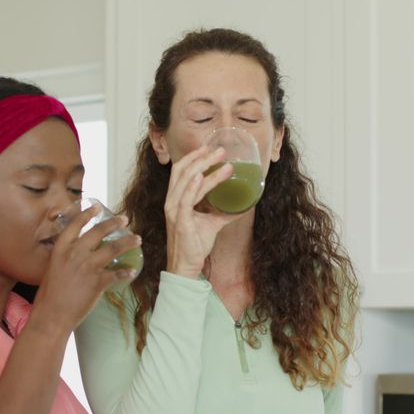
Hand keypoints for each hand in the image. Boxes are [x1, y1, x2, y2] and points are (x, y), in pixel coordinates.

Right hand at [28, 205, 140, 334]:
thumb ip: (65, 258)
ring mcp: (87, 267)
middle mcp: (74, 254)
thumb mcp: (53, 269)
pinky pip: (116, 274)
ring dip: (128, 242)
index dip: (87, 214)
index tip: (97, 206)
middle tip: (124, 219)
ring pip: (113, 248)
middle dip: (114, 223)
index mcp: (61, 249)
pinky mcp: (97, 282)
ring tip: (137, 239)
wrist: (51, 315)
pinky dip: (125, 273)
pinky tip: (132, 272)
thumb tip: (76, 254)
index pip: (75, 225)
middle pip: (98, 232)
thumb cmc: (49, 295)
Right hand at [164, 145, 246, 277]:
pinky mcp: (180, 221)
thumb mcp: (212, 224)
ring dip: (205, 168)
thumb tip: (241, 206)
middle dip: (202, 157)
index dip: (194, 157)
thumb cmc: (194, 245)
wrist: (186, 266)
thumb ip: (223, 213)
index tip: (210, 147)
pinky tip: (202, 176)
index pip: (181, 171)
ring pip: (187, 181)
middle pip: (183, 170)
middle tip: (221, 150)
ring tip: (223, 161)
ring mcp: (174, 210)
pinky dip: (193, 186)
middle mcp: (172, 201)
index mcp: (177, 199)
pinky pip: (185, 200)